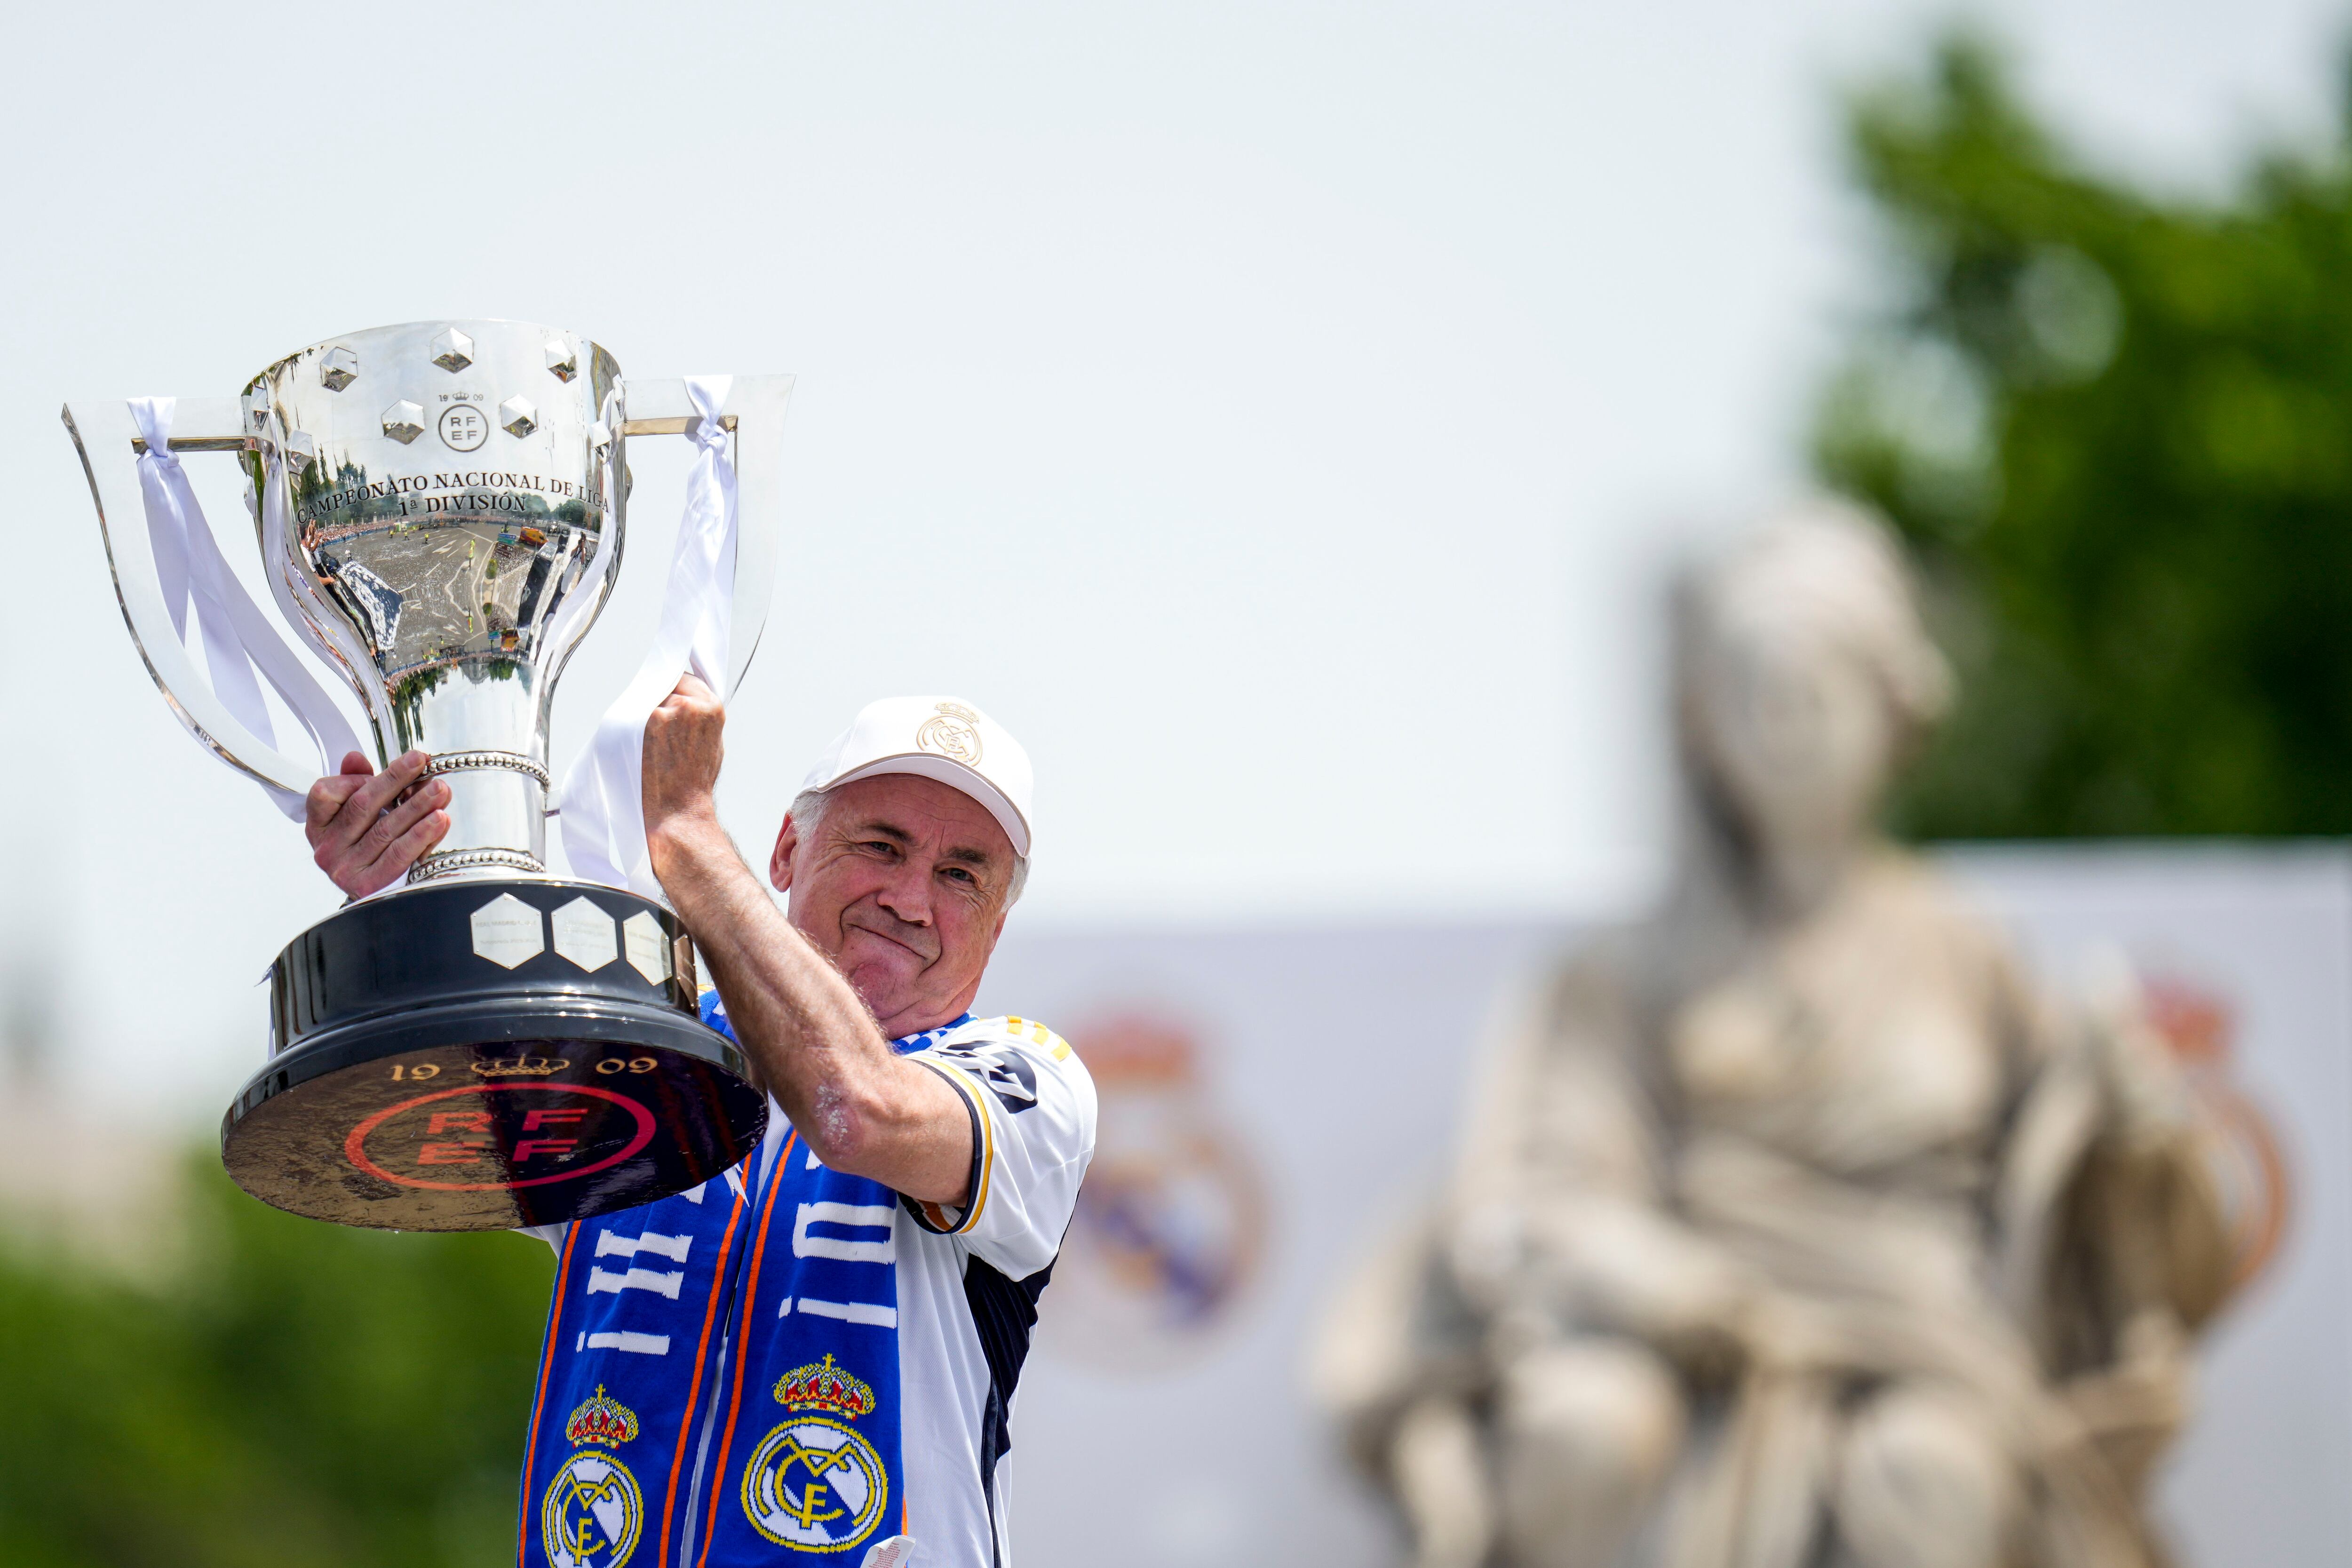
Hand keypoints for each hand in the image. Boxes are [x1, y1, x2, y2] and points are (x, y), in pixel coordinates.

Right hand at [306, 750, 449, 896]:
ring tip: (439, 790)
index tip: (382, 766)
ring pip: (385, 830)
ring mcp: (345, 868)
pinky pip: (399, 856)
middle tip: (421, 764)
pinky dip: (421, 836)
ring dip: (416, 807)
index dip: (355, 778)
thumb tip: (355, 758)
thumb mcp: (355, 810)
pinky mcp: (367, 885)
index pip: (324, 795)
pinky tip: (439, 819)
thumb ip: (354, 782)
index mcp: (319, 825)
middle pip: (362, 807)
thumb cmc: (366, 842)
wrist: (374, 890)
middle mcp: (327, 847)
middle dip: (395, 781)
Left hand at [643, 673, 725, 852]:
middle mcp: (690, 705)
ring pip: (645, 697)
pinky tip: (636, 742)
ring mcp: (666, 712)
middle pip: (664, 684)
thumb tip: (684, 702)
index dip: (673, 691)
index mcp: (712, 708)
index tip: (666, 702)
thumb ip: (700, 718)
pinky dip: (629, 723)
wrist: (676, 811)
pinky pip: (631, 711)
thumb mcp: (712, 744)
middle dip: (658, 699)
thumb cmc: (693, 784)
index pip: (686, 679)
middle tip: (654, 724)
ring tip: (648, 739)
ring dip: (642, 711)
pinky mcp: (645, 723)